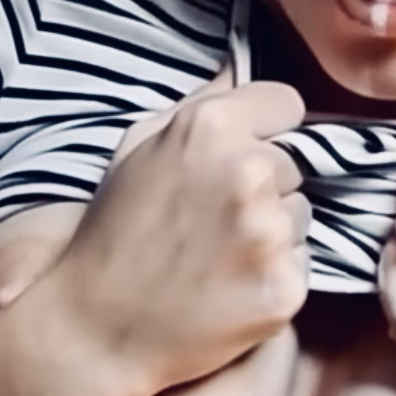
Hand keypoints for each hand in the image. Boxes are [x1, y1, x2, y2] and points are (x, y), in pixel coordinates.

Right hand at [44, 71, 309, 395]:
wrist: (94, 328)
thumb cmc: (113, 232)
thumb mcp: (139, 146)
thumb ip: (199, 103)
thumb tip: (239, 67)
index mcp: (210, 126)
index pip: (287, 104)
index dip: (269, 128)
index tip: (249, 151)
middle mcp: (248, 171)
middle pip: (295, 163)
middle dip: (266, 185)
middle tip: (216, 219)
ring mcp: (269, 232)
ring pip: (301, 215)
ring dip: (274, 232)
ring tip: (220, 256)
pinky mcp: (285, 287)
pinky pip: (301, 266)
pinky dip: (274, 277)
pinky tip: (231, 288)